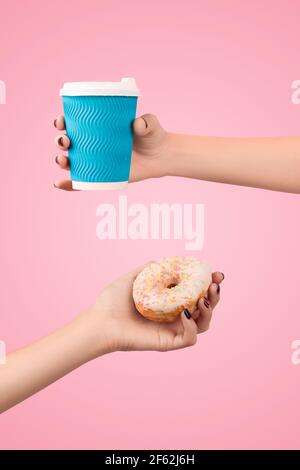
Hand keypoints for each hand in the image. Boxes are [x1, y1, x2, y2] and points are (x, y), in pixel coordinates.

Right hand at [53, 114, 169, 189]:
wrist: (160, 156)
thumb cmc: (152, 136)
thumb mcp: (150, 125)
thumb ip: (146, 122)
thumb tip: (137, 124)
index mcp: (97, 127)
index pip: (73, 122)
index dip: (62, 121)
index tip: (62, 121)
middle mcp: (91, 144)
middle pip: (67, 142)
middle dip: (59, 141)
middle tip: (65, 142)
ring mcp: (95, 161)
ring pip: (71, 161)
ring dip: (61, 161)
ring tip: (62, 161)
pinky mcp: (100, 176)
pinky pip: (81, 182)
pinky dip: (68, 185)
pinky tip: (59, 184)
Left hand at [89, 265, 223, 352]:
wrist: (100, 320)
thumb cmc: (112, 301)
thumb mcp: (133, 277)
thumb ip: (149, 269)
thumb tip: (164, 261)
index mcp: (169, 303)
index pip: (196, 293)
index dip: (210, 284)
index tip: (216, 274)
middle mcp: (174, 317)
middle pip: (206, 309)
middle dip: (216, 296)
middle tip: (215, 284)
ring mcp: (172, 330)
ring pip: (203, 324)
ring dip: (209, 310)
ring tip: (203, 298)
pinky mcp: (168, 343)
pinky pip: (190, 338)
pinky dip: (192, 326)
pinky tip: (184, 313)